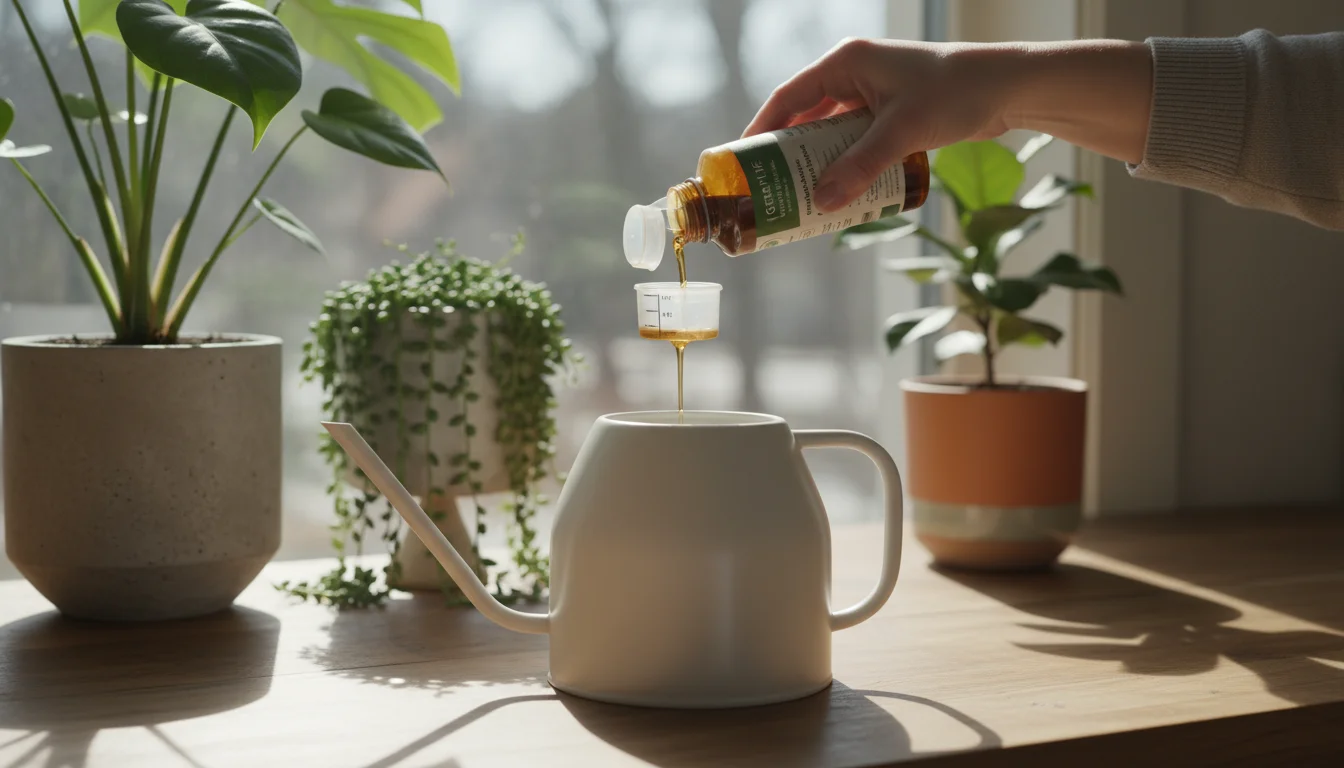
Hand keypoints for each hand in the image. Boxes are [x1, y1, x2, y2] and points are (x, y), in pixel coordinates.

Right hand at [744, 37, 1152, 211]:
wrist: (1009, 88)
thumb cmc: (957, 93)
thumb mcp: (903, 132)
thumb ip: (861, 166)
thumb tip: (822, 203)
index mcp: (847, 61)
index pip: (788, 97)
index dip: (761, 130)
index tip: (741, 162)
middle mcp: (854, 73)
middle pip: (804, 117)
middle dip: (786, 155)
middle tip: (766, 190)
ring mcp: (872, 94)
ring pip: (829, 133)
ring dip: (817, 164)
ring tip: (798, 198)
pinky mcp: (890, 113)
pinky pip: (853, 142)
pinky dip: (844, 165)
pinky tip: (838, 191)